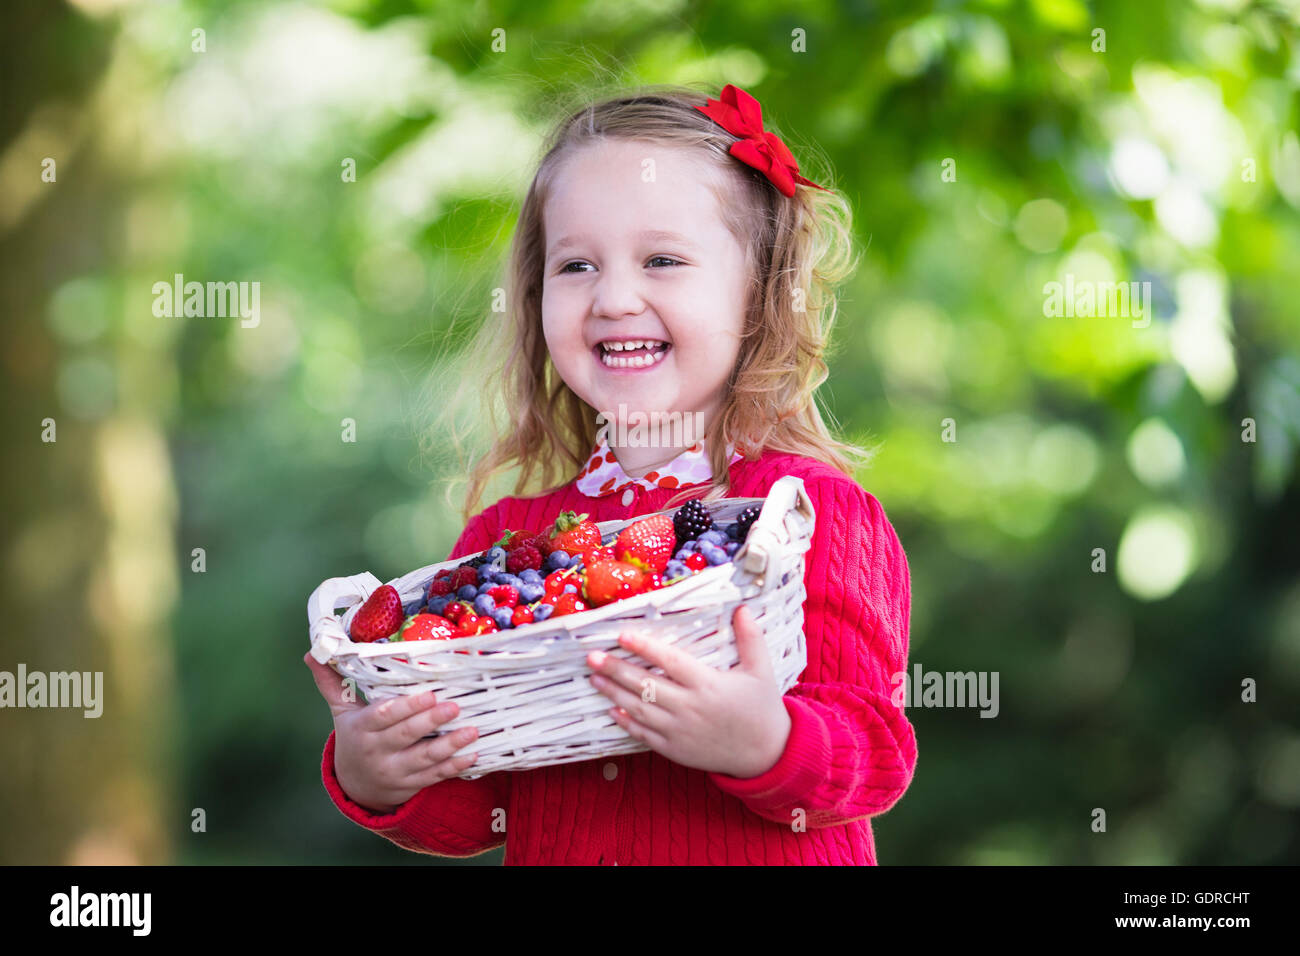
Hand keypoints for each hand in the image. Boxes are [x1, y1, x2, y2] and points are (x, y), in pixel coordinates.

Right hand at [304, 652, 479, 812]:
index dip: (405, 707)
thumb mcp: (342, 712)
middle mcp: (377, 752)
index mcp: (362, 730)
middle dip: (430, 721)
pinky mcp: (411, 785)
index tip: (428, 694)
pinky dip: (454, 767)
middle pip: (406, 736)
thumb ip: (331, 682)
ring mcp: (395, 771)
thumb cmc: (355, 737)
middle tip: (455, 706)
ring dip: (450, 745)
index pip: (383, 716)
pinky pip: (435, 777)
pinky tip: (472, 755)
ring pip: (425, 758)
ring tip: (472, 730)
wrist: (356, 785)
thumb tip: (312, 651)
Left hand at [585, 604, 791, 778]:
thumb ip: (751, 639)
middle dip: (616, 669)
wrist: (765, 755)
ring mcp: (680, 730)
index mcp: (708, 684)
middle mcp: (690, 707)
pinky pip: (645, 735)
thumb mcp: (762, 671)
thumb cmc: (762, 708)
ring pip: (640, 708)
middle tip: (592, 656)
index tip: (622, 635)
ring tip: (594, 678)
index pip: (670, 662)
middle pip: (646, 685)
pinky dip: (627, 722)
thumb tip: (742, 608)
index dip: (645, 647)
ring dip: (614, 692)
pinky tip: (612, 709)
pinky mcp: (675, 749)